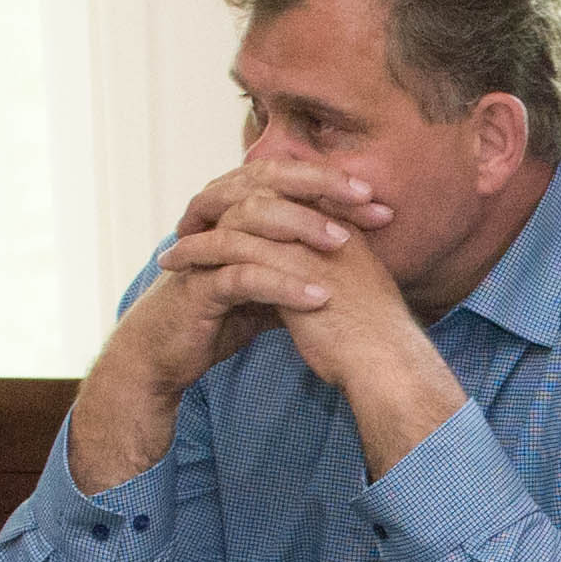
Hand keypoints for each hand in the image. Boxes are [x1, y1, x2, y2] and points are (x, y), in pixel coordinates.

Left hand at [195, 162, 465, 467]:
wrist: (388, 366)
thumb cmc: (374, 345)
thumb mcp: (353, 300)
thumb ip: (330, 279)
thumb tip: (305, 285)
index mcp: (343, 229)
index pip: (287, 197)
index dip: (248, 206)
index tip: (219, 221)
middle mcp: (324, 227)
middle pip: (261, 195)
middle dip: (219, 206)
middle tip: (188, 224)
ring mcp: (305, 244)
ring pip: (240, 216)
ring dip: (200, 232)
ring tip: (172, 252)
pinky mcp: (286, 268)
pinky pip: (230, 245)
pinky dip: (197, 252)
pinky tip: (175, 266)